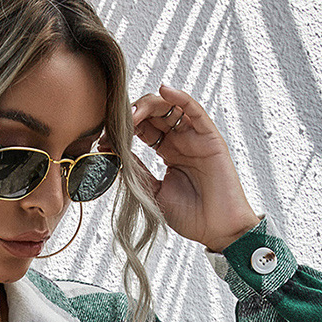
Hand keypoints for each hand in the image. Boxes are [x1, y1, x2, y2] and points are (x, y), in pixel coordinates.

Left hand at [99, 83, 261, 252]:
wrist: (217, 230)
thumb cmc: (190, 216)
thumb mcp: (154, 192)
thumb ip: (138, 171)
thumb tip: (114, 152)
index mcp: (168, 152)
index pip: (143, 129)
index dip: (123, 130)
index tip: (103, 139)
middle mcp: (181, 140)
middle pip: (154, 114)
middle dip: (132, 115)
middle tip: (114, 126)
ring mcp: (195, 138)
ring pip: (171, 108)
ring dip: (148, 106)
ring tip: (131, 115)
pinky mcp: (210, 138)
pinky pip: (195, 111)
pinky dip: (180, 98)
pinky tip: (164, 90)